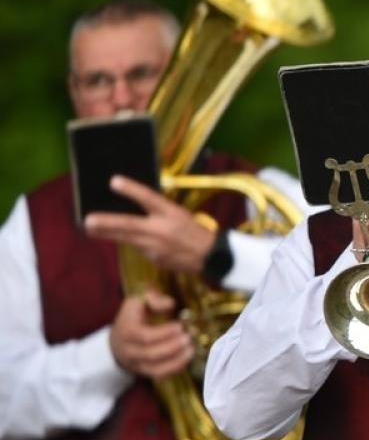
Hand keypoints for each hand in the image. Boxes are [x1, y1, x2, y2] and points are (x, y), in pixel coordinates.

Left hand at [84, 177, 214, 273]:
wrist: (210, 257)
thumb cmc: (193, 230)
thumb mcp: (179, 214)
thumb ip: (158, 209)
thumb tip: (134, 202)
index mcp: (171, 213)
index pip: (149, 198)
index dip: (131, 189)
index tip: (114, 181)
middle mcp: (161, 229)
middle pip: (129, 224)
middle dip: (107, 222)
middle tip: (88, 220)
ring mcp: (156, 246)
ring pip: (126, 238)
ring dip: (106, 234)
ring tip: (89, 229)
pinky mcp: (153, 259)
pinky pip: (136, 248)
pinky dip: (127, 241)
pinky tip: (115, 238)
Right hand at [109, 290, 194, 379]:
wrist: (118, 341)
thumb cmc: (133, 318)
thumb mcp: (138, 302)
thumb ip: (154, 298)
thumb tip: (170, 304)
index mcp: (126, 330)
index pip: (144, 336)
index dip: (164, 333)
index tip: (180, 326)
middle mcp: (129, 350)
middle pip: (151, 354)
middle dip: (173, 346)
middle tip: (189, 337)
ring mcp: (137, 364)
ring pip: (156, 369)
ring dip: (177, 360)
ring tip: (192, 348)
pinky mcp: (146, 372)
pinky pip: (161, 375)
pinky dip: (176, 368)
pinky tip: (188, 357)